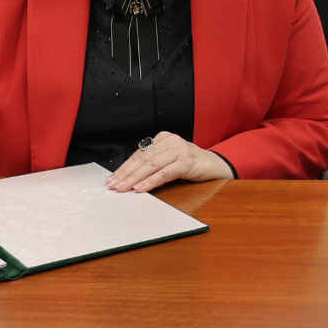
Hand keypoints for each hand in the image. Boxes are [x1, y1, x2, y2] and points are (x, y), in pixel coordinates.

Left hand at [107, 132, 232, 191]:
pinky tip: (141, 188)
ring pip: (151, 165)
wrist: (215, 165)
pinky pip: (165, 173)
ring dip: (135, 178)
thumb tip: (129, 176)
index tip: (113, 178)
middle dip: (126, 174)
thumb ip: (153, 162)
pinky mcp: (186, 162)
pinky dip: (151, 181)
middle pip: (143, 159)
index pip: (139, 154)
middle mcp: (170, 141)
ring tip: (124, 188)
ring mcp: (179, 150)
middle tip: (114, 185)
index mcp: (163, 138)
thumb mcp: (169, 159)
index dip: (124, 167)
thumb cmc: (189, 163)